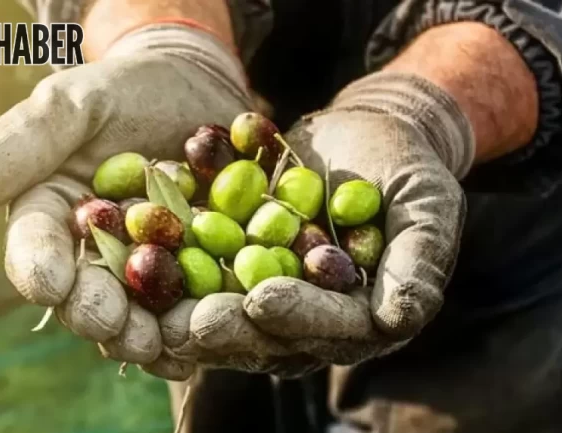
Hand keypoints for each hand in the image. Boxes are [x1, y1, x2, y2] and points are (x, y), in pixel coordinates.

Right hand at [0, 24, 251, 377]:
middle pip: (86, 294)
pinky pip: (192, 306)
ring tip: (163, 344)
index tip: (50, 286)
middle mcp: (92, 254)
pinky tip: (202, 342)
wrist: (190, 89)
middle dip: (95, 314)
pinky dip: (196, 325)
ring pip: (138, 313)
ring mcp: (145, 268)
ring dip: (147, 333)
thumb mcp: (71, 106)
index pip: (36, 248)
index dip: (39, 269)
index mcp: (52, 216)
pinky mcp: (195, 271)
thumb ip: (17, 149)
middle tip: (110, 327)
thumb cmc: (122, 91)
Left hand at [166, 71, 474, 377]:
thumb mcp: (426, 203)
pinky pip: (201, 273)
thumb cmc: (406, 166)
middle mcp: (312, 317)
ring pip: (226, 314)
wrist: (364, 133)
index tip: (263, 300)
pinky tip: (135, 260)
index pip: (332, 326)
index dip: (298, 316)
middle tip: (190, 321)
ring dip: (186, 312)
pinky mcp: (236, 267)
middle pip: (269, 334)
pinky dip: (169, 269)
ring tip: (150, 304)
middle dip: (230, 328)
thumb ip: (419, 259)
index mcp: (363, 315)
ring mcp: (270, 294)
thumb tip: (399, 319)